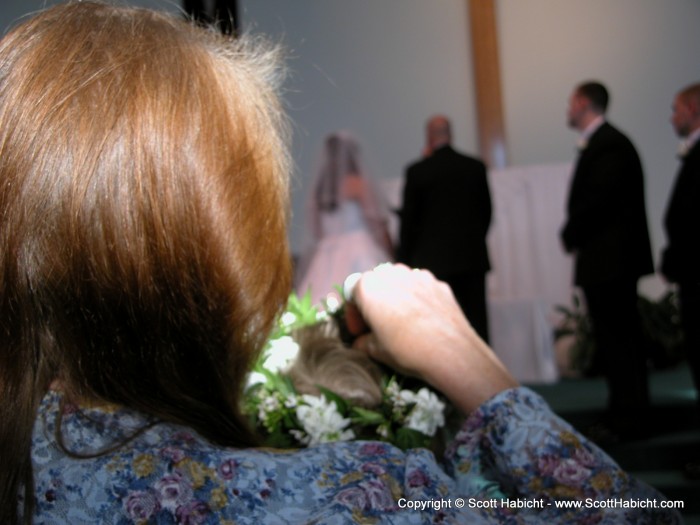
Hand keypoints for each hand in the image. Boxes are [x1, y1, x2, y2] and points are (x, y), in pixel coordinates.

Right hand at [348, 264, 517, 413]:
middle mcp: (392, 273)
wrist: (451, 353)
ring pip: (399, 282)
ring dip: (395, 298)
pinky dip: (417, 299)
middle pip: (376, 284)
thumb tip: (362, 342)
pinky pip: (421, 288)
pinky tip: (422, 320)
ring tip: (401, 323)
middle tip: (378, 327)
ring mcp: (418, 276)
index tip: (359, 332)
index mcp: (369, 286)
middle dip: (374, 304)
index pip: (352, 294)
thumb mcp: (376, 351)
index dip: (353, 315)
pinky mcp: (438, 283)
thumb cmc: (406, 349)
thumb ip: (363, 342)